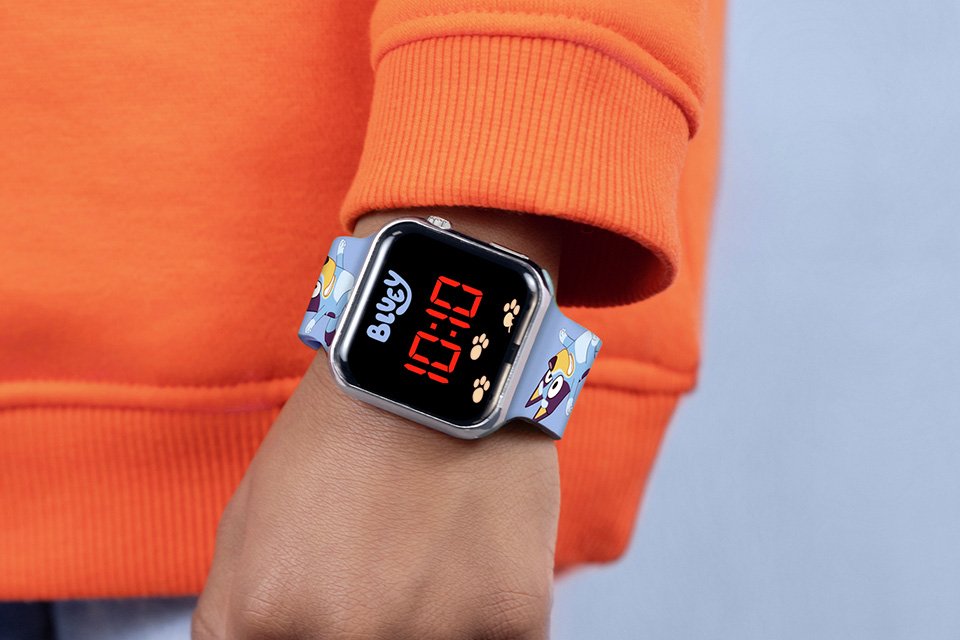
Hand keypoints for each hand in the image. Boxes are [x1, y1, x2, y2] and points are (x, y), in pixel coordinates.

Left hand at [194, 209, 562, 638]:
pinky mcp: (515, 620)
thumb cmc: (340, 431)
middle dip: (365, 629)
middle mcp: (346, 636)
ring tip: (429, 560)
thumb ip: (241, 622)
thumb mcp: (246, 525)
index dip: (306, 638)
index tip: (329, 618)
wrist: (434, 357)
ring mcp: (436, 635)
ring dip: (433, 626)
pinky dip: (487, 616)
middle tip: (383, 574)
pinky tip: (475, 558)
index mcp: (264, 616)